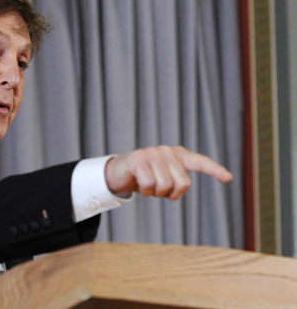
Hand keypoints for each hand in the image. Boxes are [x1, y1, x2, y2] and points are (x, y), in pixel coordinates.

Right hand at [104, 146, 232, 199]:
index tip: (228, 178)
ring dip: (155, 193)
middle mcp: (167, 151)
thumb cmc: (145, 177)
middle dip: (170, 194)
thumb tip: (202, 180)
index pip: (200, 162)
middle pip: (183, 184)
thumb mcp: (163, 179)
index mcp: (177, 155)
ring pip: (165, 186)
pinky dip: (144, 191)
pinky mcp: (138, 158)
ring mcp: (152, 153)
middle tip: (158, 190)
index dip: (214, 170)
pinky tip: (138, 184)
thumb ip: (178, 179)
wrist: (118, 173)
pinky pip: (149, 184)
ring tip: (147, 185)